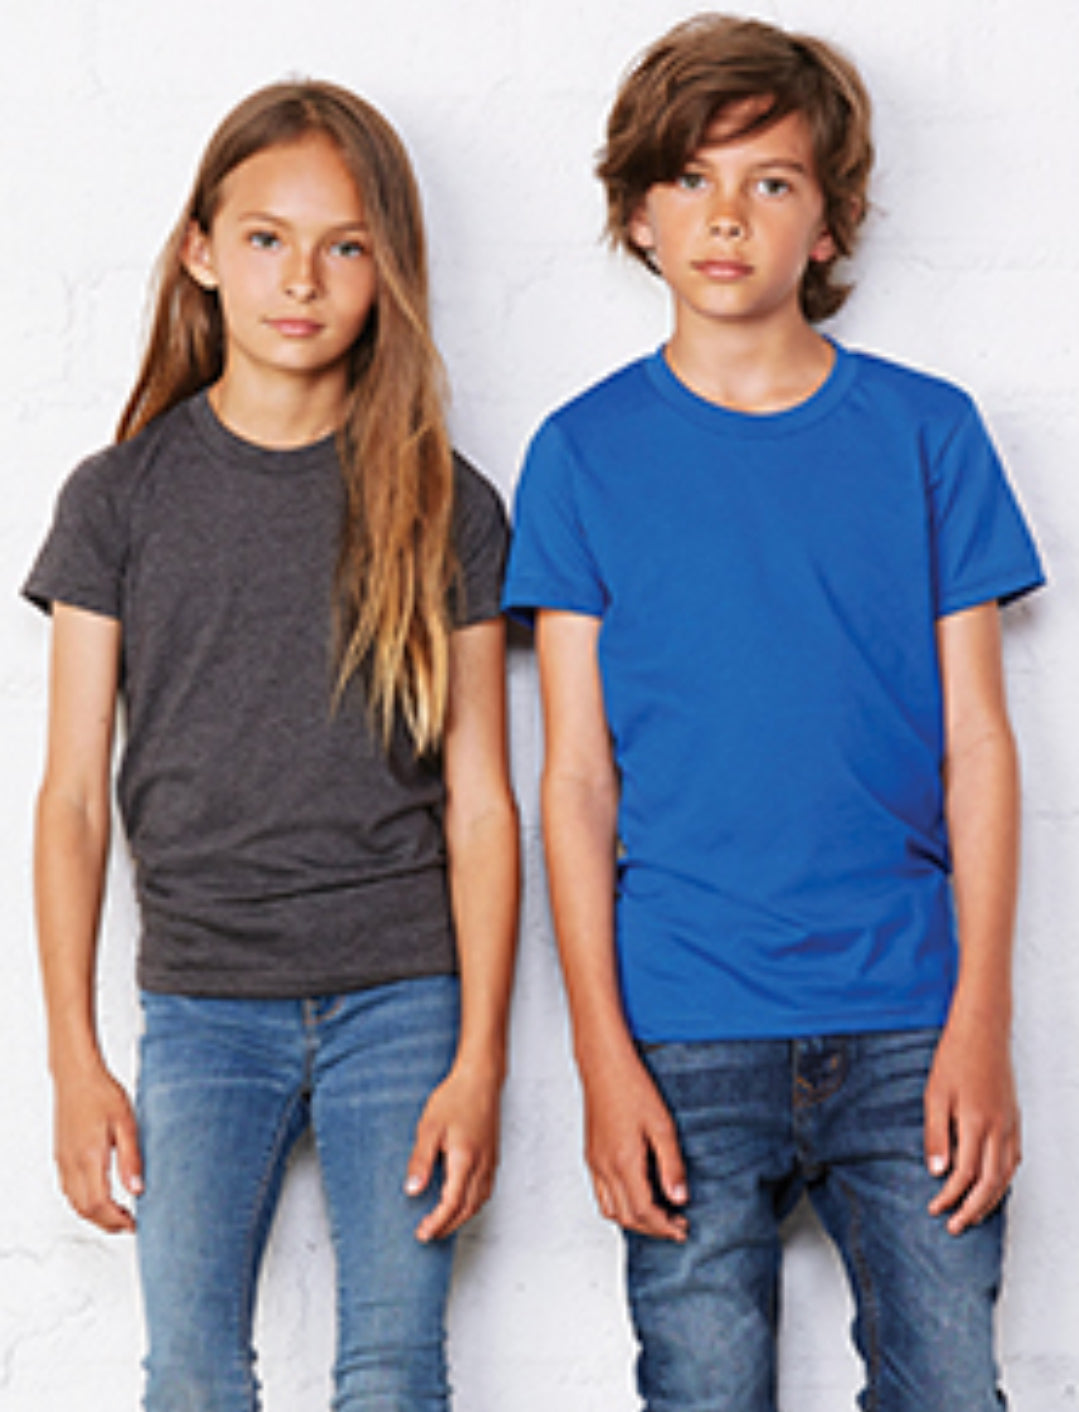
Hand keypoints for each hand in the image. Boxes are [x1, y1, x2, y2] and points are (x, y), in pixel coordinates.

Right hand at [53, 1061, 141, 1233]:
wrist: (76, 1074)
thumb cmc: (101, 1092)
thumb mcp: (127, 1123)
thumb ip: (131, 1158)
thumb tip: (137, 1189)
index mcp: (89, 1157)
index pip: (99, 1204)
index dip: (116, 1220)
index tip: (134, 1225)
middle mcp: (71, 1163)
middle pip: (84, 1210)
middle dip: (107, 1223)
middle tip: (129, 1224)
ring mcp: (63, 1160)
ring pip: (74, 1202)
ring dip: (94, 1215)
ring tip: (118, 1214)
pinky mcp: (61, 1155)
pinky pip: (69, 1189)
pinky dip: (83, 1202)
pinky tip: (99, 1197)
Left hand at [404, 1063, 500, 1242]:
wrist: (481, 1078)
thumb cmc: (455, 1098)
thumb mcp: (429, 1127)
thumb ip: (420, 1161)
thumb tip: (412, 1190)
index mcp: (465, 1160)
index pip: (452, 1204)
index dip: (437, 1222)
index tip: (422, 1234)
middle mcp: (482, 1165)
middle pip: (468, 1208)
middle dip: (448, 1225)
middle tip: (429, 1233)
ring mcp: (491, 1161)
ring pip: (479, 1201)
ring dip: (461, 1216)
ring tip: (442, 1222)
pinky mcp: (493, 1155)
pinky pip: (485, 1189)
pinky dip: (472, 1203)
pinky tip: (461, 1200)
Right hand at [581, 1046, 687, 1240]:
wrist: (603, 1064)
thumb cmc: (632, 1087)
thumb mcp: (662, 1125)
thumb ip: (671, 1165)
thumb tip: (680, 1198)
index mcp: (623, 1161)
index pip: (644, 1211)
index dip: (665, 1226)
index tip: (682, 1228)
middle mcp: (604, 1167)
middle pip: (627, 1217)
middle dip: (653, 1228)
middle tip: (676, 1225)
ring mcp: (594, 1162)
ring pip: (610, 1210)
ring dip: (635, 1220)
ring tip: (659, 1215)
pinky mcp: (591, 1155)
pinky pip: (601, 1194)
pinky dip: (619, 1205)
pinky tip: (636, 1195)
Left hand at [924, 1012, 1020, 1234]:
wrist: (983, 1030)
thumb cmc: (954, 1058)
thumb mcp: (935, 1094)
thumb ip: (936, 1135)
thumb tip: (936, 1172)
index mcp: (976, 1123)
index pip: (964, 1175)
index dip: (949, 1196)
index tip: (934, 1208)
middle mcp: (999, 1129)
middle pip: (990, 1183)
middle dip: (972, 1209)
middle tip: (955, 1226)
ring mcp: (1011, 1125)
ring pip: (1006, 1175)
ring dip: (990, 1199)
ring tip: (972, 1215)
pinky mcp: (1015, 1119)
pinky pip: (1013, 1159)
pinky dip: (1004, 1179)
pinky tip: (992, 1186)